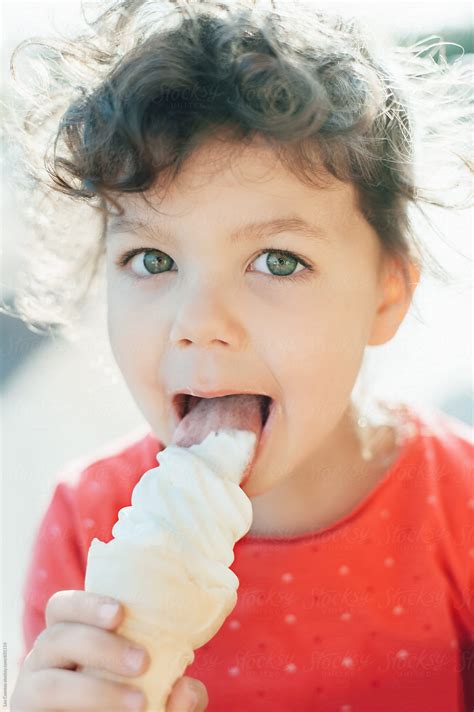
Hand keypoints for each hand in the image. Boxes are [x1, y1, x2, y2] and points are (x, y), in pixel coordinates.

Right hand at [10, 589, 207, 710]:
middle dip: (99, 646)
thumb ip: (179, 692)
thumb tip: (186, 691)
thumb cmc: (135, 703)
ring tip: (138, 702)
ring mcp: (32, 692)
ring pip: (48, 684)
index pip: (63, 607)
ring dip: (95, 691)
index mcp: (71, 635)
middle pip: (55, 637)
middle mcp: (46, 660)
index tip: (120, 612)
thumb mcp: (161, 694)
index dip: (87, 604)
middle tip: (142, 661)